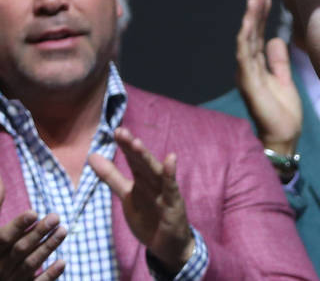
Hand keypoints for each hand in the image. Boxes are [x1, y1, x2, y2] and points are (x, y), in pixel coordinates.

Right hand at [0, 173, 66, 279]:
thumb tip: (1, 181)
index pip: (2, 238)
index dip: (18, 225)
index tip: (34, 212)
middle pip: (19, 249)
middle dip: (38, 233)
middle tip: (57, 217)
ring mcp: (9, 280)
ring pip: (29, 264)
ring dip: (47, 247)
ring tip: (64, 230)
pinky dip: (49, 275)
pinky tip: (63, 262)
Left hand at [88, 129, 194, 274]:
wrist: (168, 244)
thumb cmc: (150, 217)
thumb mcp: (127, 195)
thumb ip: (112, 176)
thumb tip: (92, 155)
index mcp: (142, 180)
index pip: (132, 161)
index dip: (125, 147)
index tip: (115, 131)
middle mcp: (154, 182)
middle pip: (142, 163)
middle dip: (132, 148)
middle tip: (121, 132)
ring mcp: (164, 192)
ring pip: (154, 173)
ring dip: (146, 158)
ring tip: (137, 143)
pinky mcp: (173, 204)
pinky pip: (170, 188)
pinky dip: (170, 174)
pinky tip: (171, 159)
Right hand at [235, 0, 302, 157]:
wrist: (284, 136)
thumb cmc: (283, 111)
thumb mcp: (284, 79)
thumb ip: (278, 60)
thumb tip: (274, 39)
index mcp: (258, 65)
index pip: (257, 34)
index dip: (261, 15)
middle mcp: (249, 67)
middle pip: (250, 33)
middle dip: (255, 11)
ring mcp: (247, 74)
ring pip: (245, 41)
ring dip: (249, 20)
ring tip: (254, 0)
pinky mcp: (249, 83)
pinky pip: (244, 58)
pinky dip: (245, 40)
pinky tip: (247, 25)